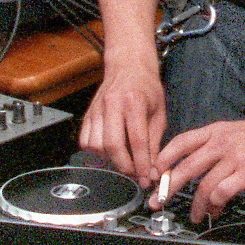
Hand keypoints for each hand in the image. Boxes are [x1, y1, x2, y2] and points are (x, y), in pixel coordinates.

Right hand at [77, 63, 166, 185]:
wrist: (128, 65)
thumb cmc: (147, 89)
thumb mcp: (159, 113)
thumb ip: (154, 143)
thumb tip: (153, 171)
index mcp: (133, 101)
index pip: (137, 140)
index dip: (142, 164)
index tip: (147, 179)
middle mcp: (111, 104)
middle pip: (112, 145)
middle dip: (125, 166)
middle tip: (136, 175)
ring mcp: (96, 108)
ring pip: (96, 145)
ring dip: (110, 160)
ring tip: (124, 161)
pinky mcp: (87, 114)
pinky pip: (85, 141)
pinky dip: (96, 152)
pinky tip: (109, 152)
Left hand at [153, 116, 244, 222]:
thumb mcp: (230, 132)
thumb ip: (210, 145)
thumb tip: (189, 168)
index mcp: (213, 132)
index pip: (180, 142)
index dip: (163, 159)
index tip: (154, 175)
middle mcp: (220, 144)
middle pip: (186, 167)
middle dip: (167, 187)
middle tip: (157, 202)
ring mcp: (234, 159)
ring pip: (203, 185)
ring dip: (196, 205)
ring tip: (194, 215)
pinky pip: (223, 193)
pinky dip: (216, 205)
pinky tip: (216, 211)